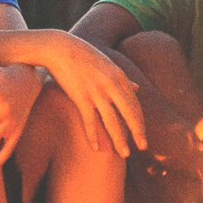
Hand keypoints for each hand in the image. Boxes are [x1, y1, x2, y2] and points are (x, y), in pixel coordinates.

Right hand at [42, 34, 146, 153]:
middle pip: (129, 114)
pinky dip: (93, 136)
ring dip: (119, 139)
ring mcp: (96, 91)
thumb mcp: (107, 65)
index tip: (143, 136)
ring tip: (124, 154)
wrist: (59, 47)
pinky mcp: (80, 96)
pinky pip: (90, 121)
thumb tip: (138, 88)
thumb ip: (123, 79)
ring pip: (112, 121)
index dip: (140, 122)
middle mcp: (112, 85)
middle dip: (138, 132)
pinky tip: (96, 148)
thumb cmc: (83, 56)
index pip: (135, 104)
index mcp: (119, 77)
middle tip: (143, 148)